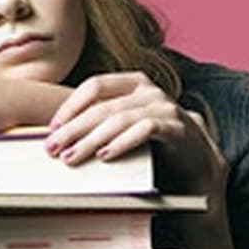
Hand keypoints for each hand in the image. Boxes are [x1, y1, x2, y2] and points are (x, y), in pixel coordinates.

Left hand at [46, 72, 227, 195]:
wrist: (197, 165)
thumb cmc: (156, 146)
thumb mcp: (125, 129)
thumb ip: (101, 123)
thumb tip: (60, 134)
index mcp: (134, 83)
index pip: (95, 86)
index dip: (71, 106)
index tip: (51, 128)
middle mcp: (150, 90)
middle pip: (103, 106)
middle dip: (73, 128)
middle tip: (53, 147)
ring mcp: (165, 106)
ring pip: (120, 118)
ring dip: (91, 139)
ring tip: (73, 156)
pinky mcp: (177, 126)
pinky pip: (145, 130)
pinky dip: (122, 142)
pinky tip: (106, 156)